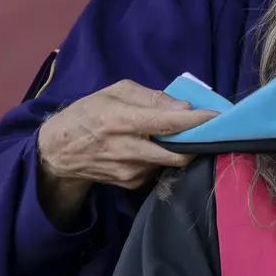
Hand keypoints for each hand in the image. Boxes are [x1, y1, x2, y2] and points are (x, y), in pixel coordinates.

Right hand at [33, 80, 216, 225]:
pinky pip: (158, 169)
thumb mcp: (114, 92)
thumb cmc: (88, 114)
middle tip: (206, 130)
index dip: (194, 121)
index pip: (165, 123)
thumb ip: (151, 97)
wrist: (59, 152)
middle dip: (196, 143)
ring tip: (171, 135)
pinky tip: (150, 148)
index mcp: (120, 120)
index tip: (216, 117)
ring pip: (170, 162)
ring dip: (178, 149)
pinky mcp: (131, 183)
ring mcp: (129, 170)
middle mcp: (126, 149)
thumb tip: (184, 107)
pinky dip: (162, 158)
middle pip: (176, 153)